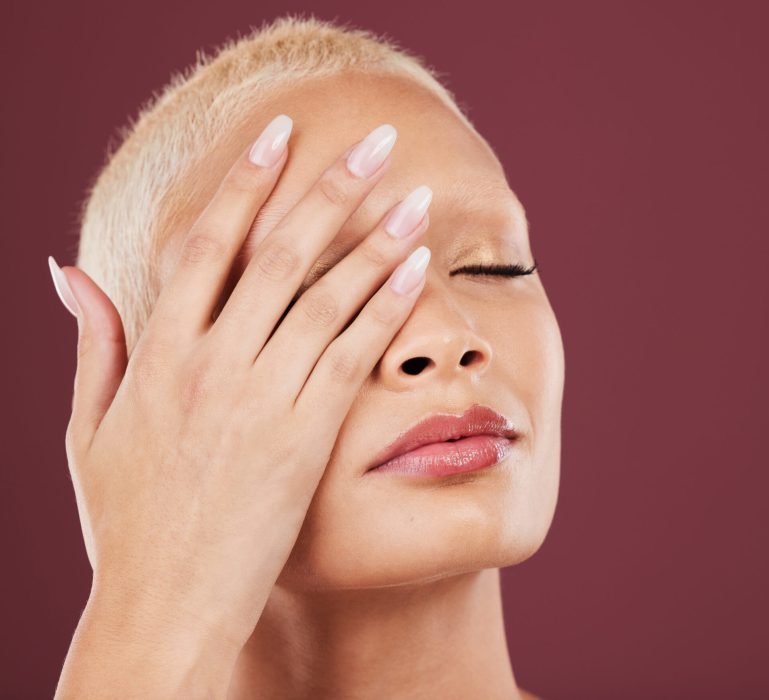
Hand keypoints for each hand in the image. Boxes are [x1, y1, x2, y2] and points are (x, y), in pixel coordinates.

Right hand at [50, 116, 431, 676]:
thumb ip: (95, 344)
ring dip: (374, 238)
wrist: (168, 604)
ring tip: (413, 193)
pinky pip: (353, 355)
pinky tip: (416, 267)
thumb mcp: (90, 429)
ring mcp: (263, 401)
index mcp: (159, 356)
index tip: (279, 135)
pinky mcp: (307, 438)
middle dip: (329, 188)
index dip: (244, 183)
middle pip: (279, 254)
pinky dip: (386, 306)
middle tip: (373, 141)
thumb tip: (70, 272)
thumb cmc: (128, 520)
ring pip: (327, 297)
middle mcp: (213, 367)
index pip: (207, 245)